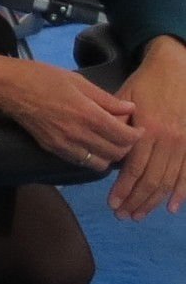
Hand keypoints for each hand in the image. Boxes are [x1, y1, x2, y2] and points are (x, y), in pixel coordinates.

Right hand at [0, 57, 139, 175]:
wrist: (10, 88)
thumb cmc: (44, 78)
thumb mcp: (79, 82)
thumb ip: (107, 99)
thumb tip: (130, 109)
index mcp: (88, 115)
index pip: (124, 136)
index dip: (136, 135)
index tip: (137, 128)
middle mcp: (78, 134)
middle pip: (115, 153)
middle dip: (126, 146)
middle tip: (125, 135)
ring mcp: (64, 145)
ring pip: (99, 163)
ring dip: (109, 156)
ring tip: (108, 143)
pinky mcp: (53, 149)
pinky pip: (81, 162)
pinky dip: (91, 158)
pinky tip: (90, 145)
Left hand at [110, 38, 185, 219]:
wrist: (176, 68)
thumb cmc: (146, 84)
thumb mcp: (124, 99)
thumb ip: (116, 123)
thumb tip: (105, 147)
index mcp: (148, 130)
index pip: (134, 168)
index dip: (123, 188)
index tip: (112, 203)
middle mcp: (168, 140)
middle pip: (151, 179)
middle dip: (136, 200)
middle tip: (123, 215)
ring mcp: (184, 143)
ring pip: (169, 180)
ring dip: (154, 200)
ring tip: (139, 214)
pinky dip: (181, 191)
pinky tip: (172, 207)